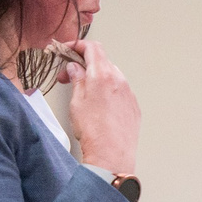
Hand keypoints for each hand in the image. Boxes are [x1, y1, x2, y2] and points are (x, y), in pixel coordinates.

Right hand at [59, 39, 140, 176]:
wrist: (112, 156)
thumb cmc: (94, 132)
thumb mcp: (76, 102)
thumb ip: (77, 80)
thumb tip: (75, 68)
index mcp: (103, 75)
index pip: (93, 47)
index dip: (78, 45)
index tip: (68, 50)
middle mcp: (119, 81)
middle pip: (102, 61)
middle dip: (84, 64)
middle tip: (69, 76)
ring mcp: (129, 94)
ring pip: (111, 76)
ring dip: (96, 78)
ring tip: (83, 93)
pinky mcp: (134, 107)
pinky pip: (120, 91)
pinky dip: (108, 91)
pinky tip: (98, 105)